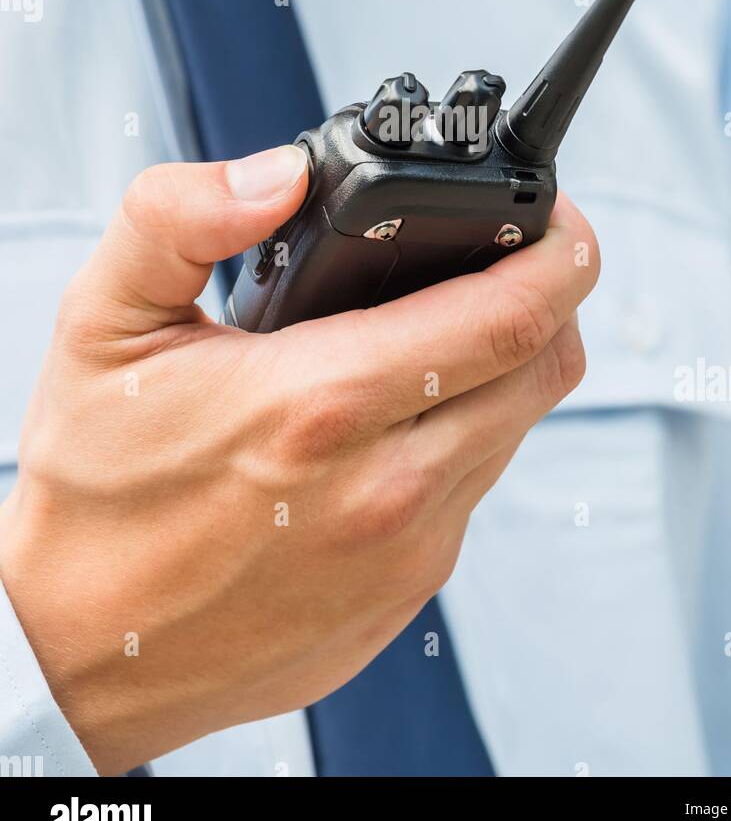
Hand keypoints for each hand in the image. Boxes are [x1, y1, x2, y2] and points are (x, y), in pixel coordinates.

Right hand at [0, 145, 598, 773]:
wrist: (78, 648)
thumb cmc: (93, 489)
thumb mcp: (102, 324)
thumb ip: (181, 218)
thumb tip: (282, 173)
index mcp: (322, 405)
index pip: (508, 317)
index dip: (561, 252)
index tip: (562, 217)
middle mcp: (386, 488)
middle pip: (544, 371)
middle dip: (552, 301)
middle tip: (515, 259)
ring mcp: (405, 553)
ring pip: (516, 431)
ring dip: (506, 370)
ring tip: (447, 330)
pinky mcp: (404, 596)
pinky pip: (473, 494)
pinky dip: (465, 438)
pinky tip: (402, 417)